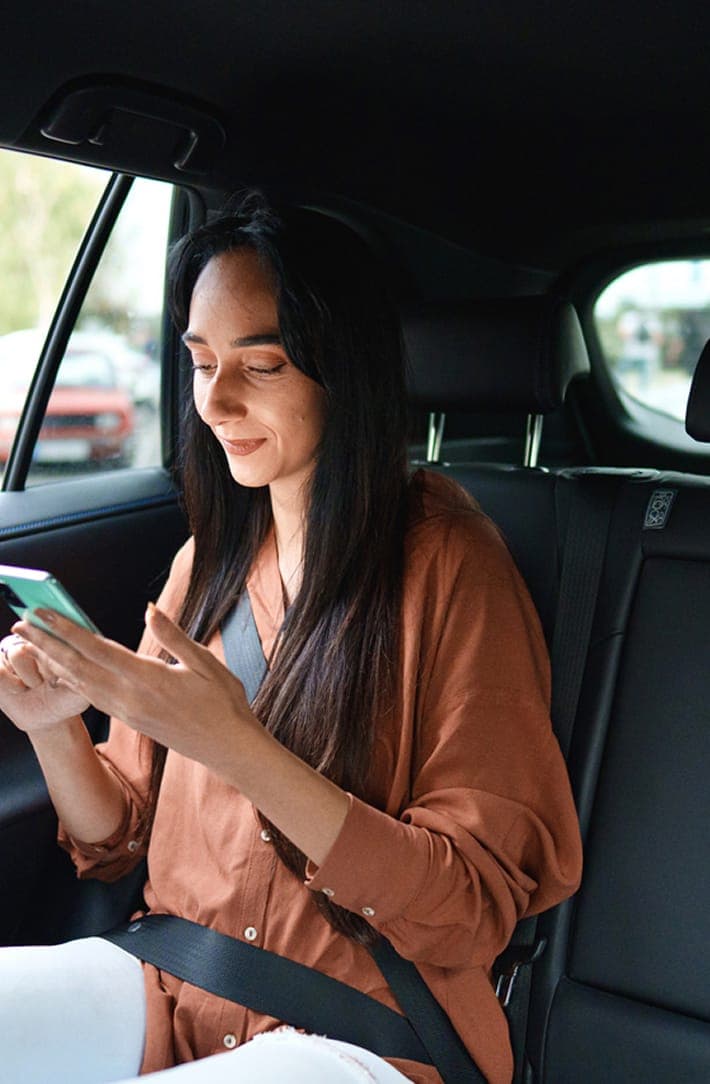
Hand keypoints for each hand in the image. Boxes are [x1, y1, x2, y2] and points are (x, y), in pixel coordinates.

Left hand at [11, 604, 264, 779]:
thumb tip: (149, 609)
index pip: (97, 649)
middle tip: (19, 626)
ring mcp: (127, 712)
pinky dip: (71, 680)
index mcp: (148, 678)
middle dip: (46, 645)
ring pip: (80, 684)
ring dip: (53, 662)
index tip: (42, 614)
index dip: (66, 630)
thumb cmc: (223, 702)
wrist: (228, 747)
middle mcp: (130, 697)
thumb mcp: (204, 662)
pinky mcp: (129, 720)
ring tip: (31, 645)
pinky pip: (92, 696)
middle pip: (77, 667)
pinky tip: (62, 670)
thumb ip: (173, 636)